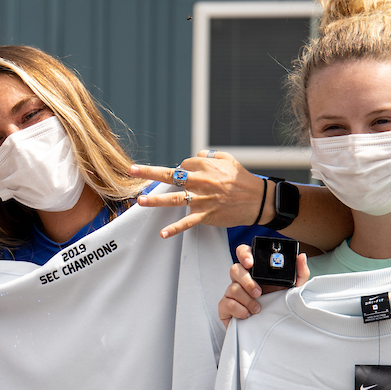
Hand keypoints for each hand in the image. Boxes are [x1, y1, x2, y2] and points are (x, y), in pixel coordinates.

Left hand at [130, 151, 266, 237]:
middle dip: (150, 173)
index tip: (184, 176)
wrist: (258, 200)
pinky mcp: (206, 215)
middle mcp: (200, 181)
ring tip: (139, 201)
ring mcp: (202, 199)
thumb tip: (196, 156)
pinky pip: (188, 222)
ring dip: (156, 200)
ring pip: (175, 199)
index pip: (181, 166)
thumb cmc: (242, 179)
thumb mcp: (227, 160)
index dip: (180, 171)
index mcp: (204, 166)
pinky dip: (175, 228)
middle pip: (171, 176)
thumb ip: (209, 156)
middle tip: (132, 170)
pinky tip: (162, 233)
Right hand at [218, 243, 309, 326]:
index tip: (250, 263)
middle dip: (246, 281)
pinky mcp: (226, 307)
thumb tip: (301, 256)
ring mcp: (232, 293)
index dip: (244, 254)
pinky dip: (238, 309)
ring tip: (257, 308)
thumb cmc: (280, 305)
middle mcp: (242, 280)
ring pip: (231, 288)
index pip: (244, 253)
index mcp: (256, 271)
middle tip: (258, 292)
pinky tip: (248, 315)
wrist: (273, 329)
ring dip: (246, 299)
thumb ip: (300, 272)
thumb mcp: (295, 289)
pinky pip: (226, 304)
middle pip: (235, 269)